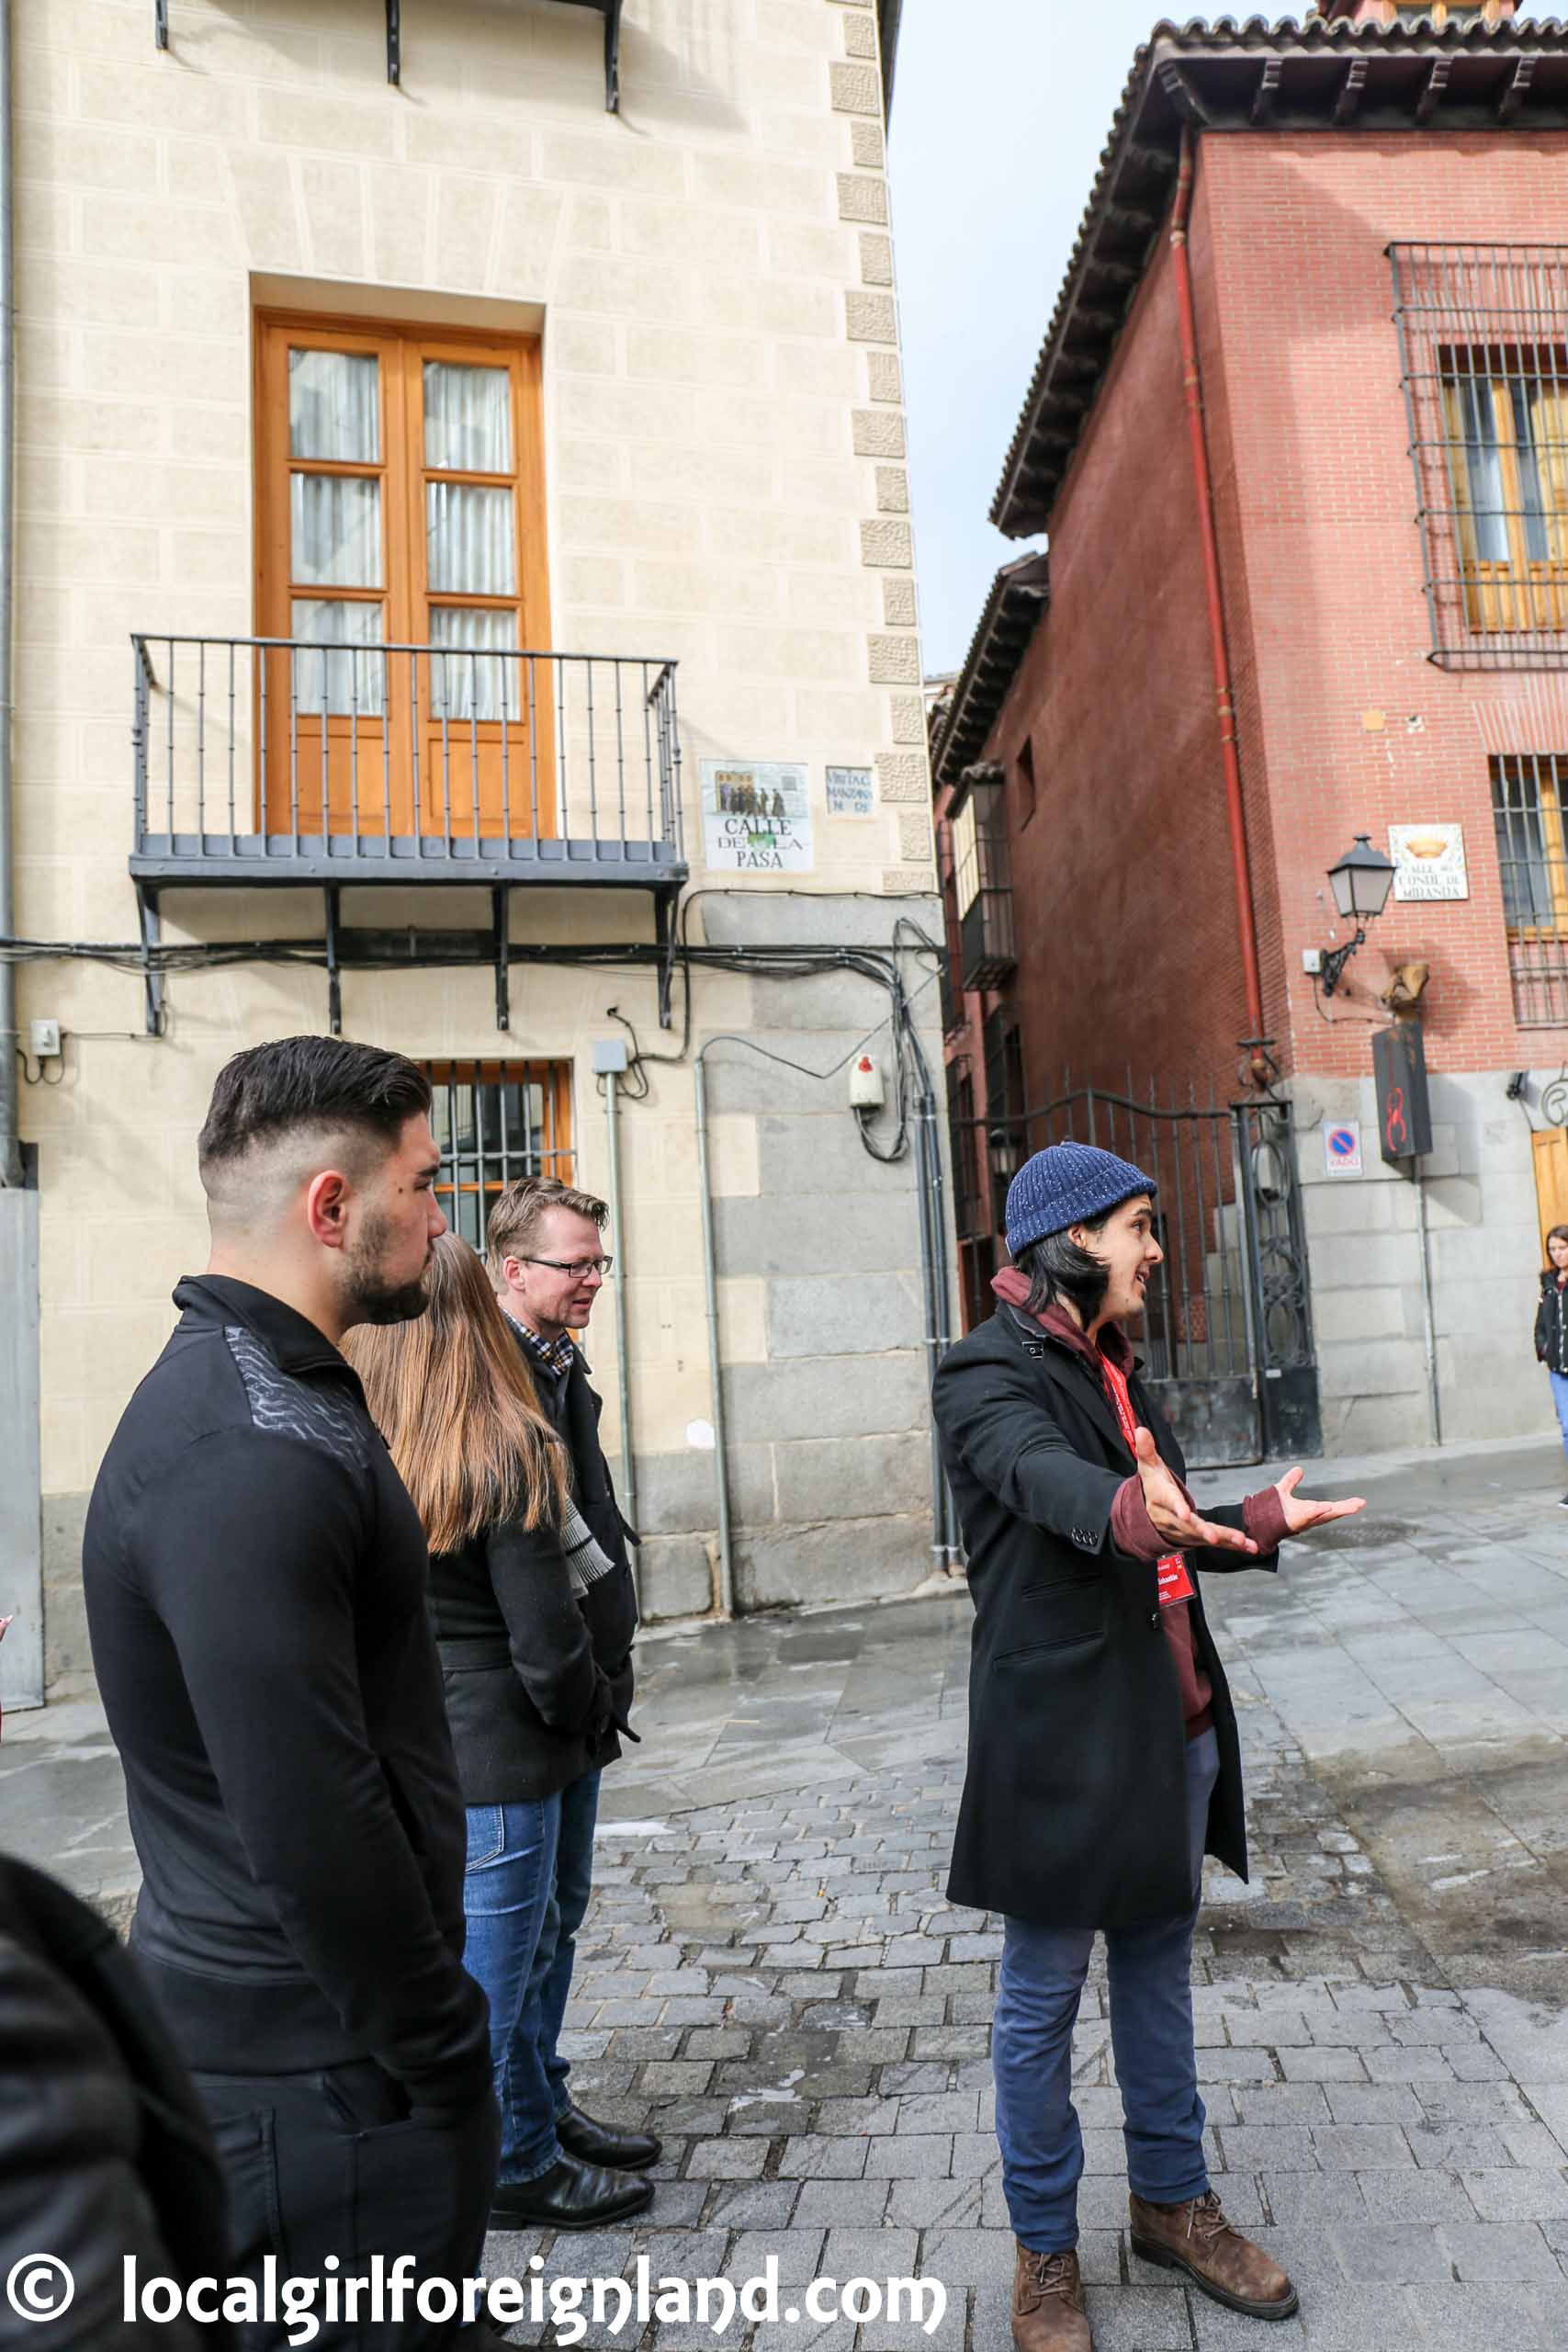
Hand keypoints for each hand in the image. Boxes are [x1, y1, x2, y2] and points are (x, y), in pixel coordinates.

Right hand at [1134, 1426, 1256, 1553]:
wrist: (1147, 1515)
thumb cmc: (1153, 1485)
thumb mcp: (1148, 1466)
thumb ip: (1146, 1449)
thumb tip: (1141, 1430)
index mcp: (1161, 1498)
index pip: (1169, 1502)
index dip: (1177, 1507)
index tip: (1185, 1514)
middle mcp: (1172, 1518)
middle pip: (1189, 1525)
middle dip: (1204, 1531)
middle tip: (1216, 1538)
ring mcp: (1185, 1531)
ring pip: (1205, 1536)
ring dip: (1225, 1540)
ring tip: (1244, 1542)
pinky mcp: (1197, 1537)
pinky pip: (1216, 1542)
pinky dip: (1233, 1545)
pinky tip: (1251, 1546)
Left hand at [1274, 1468, 1365, 1535]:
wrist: (1256, 1523)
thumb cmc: (1269, 1511)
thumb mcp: (1282, 1490)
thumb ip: (1291, 1481)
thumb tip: (1299, 1469)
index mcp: (1309, 1510)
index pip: (1331, 1507)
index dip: (1345, 1505)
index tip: (1359, 1502)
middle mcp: (1308, 1517)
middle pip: (1332, 1513)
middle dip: (1347, 1509)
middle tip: (1361, 1504)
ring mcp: (1302, 1520)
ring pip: (1323, 1516)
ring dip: (1337, 1511)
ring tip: (1353, 1507)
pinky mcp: (1294, 1522)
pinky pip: (1307, 1516)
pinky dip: (1317, 1512)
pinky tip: (1327, 1507)